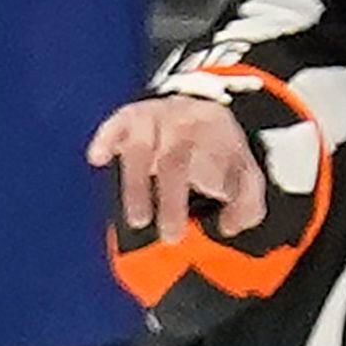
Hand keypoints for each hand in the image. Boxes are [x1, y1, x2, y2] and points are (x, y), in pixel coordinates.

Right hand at [88, 94, 266, 244]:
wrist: (198, 107)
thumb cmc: (218, 152)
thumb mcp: (244, 172)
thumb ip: (247, 204)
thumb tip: (229, 227)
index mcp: (219, 134)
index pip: (218, 160)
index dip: (215, 189)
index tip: (219, 223)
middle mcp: (186, 122)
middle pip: (176, 161)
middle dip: (172, 201)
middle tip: (171, 238)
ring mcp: (156, 118)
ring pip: (141, 149)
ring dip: (137, 187)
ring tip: (137, 222)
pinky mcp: (131, 117)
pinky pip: (116, 125)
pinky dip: (106, 139)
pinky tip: (98, 158)